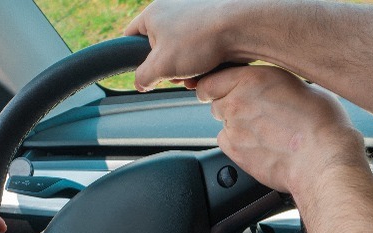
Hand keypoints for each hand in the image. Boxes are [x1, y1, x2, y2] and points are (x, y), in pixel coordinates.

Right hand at [124, 0, 250, 90]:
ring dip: (186, 70)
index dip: (132, 57)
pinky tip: (210, 70)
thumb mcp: (161, 66)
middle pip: (159, 49)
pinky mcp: (211, 24)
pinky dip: (202, 62)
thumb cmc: (198, 41)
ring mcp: (193, 16)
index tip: (143, 72)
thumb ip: (143, 77)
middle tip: (176, 76)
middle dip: (168, 69)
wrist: (241, 27)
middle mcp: (172, 10)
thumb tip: (141, 83)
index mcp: (153, 14)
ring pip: (181, 52)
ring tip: (196, 75)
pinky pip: (199, 49)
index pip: (130, 36)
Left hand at [196, 66, 366, 197]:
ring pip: (223, 123)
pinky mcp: (235, 151)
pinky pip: (227, 143)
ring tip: (264, 131)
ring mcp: (233, 128)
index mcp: (252, 78)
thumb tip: (268, 88)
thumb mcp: (299, 85)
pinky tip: (261, 145)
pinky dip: (238, 144)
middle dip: (230, 105)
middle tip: (255, 113)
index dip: (217, 86)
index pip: (211, 80)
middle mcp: (237, 101)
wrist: (323, 158)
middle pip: (216, 102)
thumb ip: (272, 84)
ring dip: (236, 125)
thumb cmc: (322, 123)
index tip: (222, 90)